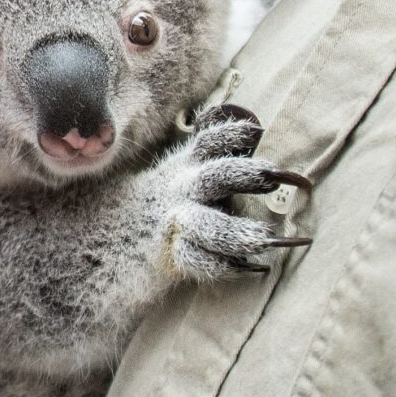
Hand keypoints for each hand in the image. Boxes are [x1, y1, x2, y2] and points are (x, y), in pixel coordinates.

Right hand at [157, 103, 312, 282]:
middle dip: (243, 175)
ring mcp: (179, 222)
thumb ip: (211, 150)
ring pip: (208, 227)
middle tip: (272, 177)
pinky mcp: (175, 253)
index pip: (209, 143)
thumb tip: (255, 129)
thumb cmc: (172, 196)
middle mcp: (185, 190)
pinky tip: (254, 268)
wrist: (123, 230)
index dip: (231, 135)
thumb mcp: (184, 167)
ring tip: (263, 238)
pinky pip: (199, 260)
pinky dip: (225, 266)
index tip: (256, 131)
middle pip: (213, 178)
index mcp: (188, 165)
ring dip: (236, 232)